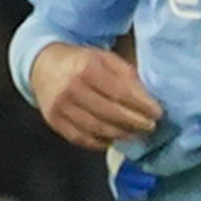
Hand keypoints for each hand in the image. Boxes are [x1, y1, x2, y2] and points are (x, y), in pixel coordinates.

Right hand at [30, 41, 162, 148]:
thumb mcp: (105, 58)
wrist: (42, 65)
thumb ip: (126, 75)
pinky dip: (101, 142)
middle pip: (109, 113)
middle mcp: (70, 89)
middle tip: (151, 126)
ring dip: (121, 134)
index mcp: (86, 68)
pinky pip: (81, 138)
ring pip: (96, 128)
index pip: (120, 92)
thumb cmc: (81, 61)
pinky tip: (115, 139)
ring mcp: (60, 107)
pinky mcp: (54, 121)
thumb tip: (147, 98)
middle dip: (134, 122)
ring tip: (137, 134)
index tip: (158, 112)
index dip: (141, 106)